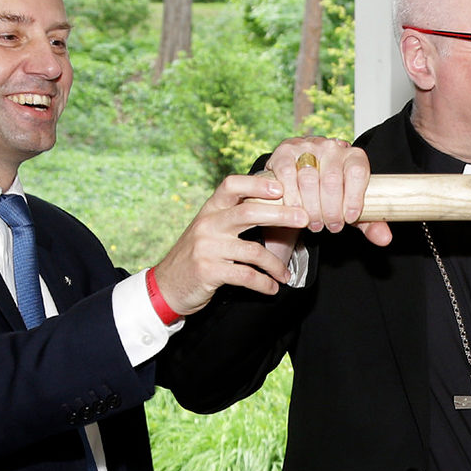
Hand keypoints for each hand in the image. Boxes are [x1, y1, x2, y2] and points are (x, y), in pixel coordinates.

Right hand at [152, 174, 304, 313]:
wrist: (166, 286)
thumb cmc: (197, 255)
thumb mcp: (210, 229)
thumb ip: (233, 217)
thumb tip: (276, 207)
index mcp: (210, 210)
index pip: (231, 185)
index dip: (257, 183)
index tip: (281, 187)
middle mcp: (208, 224)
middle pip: (248, 212)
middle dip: (281, 215)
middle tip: (304, 219)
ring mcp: (207, 248)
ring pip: (253, 250)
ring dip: (275, 265)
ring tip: (285, 275)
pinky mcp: (208, 271)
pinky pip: (246, 276)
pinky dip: (264, 283)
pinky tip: (272, 288)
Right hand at [264, 136, 388, 246]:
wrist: (302, 173)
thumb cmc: (333, 192)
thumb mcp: (352, 207)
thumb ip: (370, 222)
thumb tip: (384, 239)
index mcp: (353, 156)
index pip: (357, 172)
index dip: (354, 198)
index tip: (350, 218)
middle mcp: (331, 147)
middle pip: (332, 180)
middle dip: (331, 210)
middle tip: (331, 227)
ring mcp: (307, 147)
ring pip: (309, 180)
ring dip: (311, 208)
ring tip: (315, 223)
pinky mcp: (284, 152)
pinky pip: (287, 176)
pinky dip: (292, 197)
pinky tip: (296, 211)